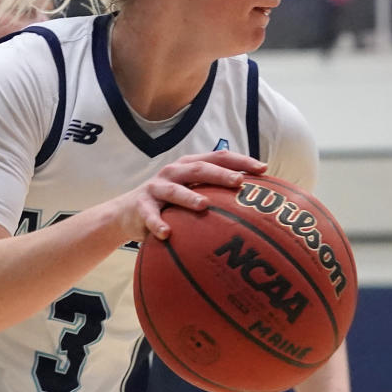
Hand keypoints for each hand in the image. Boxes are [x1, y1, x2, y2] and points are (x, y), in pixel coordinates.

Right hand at [110, 150, 266, 241]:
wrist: (128, 212)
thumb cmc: (171, 204)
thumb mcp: (193, 192)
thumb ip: (217, 193)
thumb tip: (258, 205)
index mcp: (190, 166)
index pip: (219, 158)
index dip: (241, 161)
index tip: (263, 169)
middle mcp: (174, 172)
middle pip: (199, 168)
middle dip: (220, 174)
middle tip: (239, 182)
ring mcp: (156, 188)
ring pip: (174, 190)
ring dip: (189, 197)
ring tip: (204, 205)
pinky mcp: (141, 206)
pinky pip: (150, 216)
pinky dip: (157, 224)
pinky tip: (167, 233)